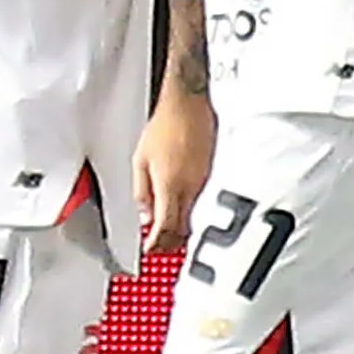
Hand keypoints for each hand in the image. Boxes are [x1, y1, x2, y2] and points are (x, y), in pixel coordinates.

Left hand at [136, 87, 216, 252]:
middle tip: (157, 248)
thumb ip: (141, 191)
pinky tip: (182, 213)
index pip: (165, 227)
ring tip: (167, 235)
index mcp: (170, 184)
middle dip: (169, 244)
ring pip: (194, 219)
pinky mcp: (214, 177)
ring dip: (180, 231)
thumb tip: (144, 216)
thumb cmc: (166, 125)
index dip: (156, 244)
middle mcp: (191, 188)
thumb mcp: (139, 159)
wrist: (191, 103)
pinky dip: (191, 215)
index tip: (148, 250)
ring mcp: (205, 183)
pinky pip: (203, 205)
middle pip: (182, 229)